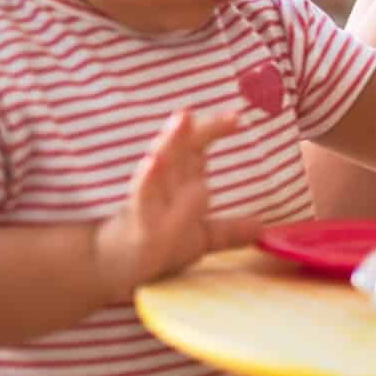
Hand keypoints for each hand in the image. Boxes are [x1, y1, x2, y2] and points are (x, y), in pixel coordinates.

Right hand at [92, 108, 261, 302]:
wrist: (114, 270)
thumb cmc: (156, 249)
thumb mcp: (198, 239)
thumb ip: (228, 231)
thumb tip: (261, 227)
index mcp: (179, 182)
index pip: (196, 147)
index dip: (213, 129)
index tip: (237, 118)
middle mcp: (164, 184)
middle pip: (180, 148)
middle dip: (194, 129)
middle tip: (203, 105)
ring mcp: (149, 200)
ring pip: (163, 164)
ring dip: (172, 141)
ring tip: (181, 118)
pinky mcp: (138, 221)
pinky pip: (142, 197)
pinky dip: (147, 179)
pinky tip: (151, 161)